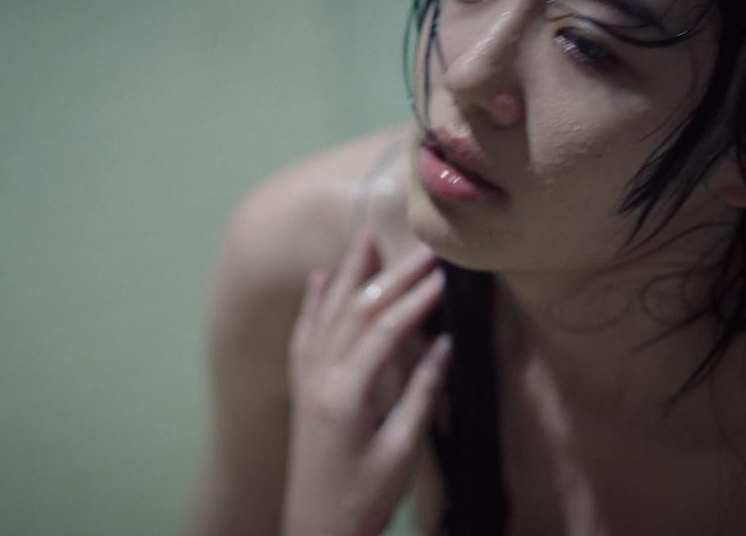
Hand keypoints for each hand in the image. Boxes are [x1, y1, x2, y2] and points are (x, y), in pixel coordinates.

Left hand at [282, 231, 450, 535]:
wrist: (316, 529)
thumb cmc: (363, 498)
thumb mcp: (401, 452)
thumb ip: (420, 396)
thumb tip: (443, 347)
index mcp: (346, 395)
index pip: (384, 331)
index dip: (414, 301)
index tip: (442, 277)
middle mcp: (320, 378)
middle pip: (355, 311)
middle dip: (389, 276)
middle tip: (421, 250)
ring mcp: (306, 381)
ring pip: (326, 314)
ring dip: (346, 274)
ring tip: (365, 238)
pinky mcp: (302, 389)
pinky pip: (304, 334)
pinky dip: (313, 303)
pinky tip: (319, 279)